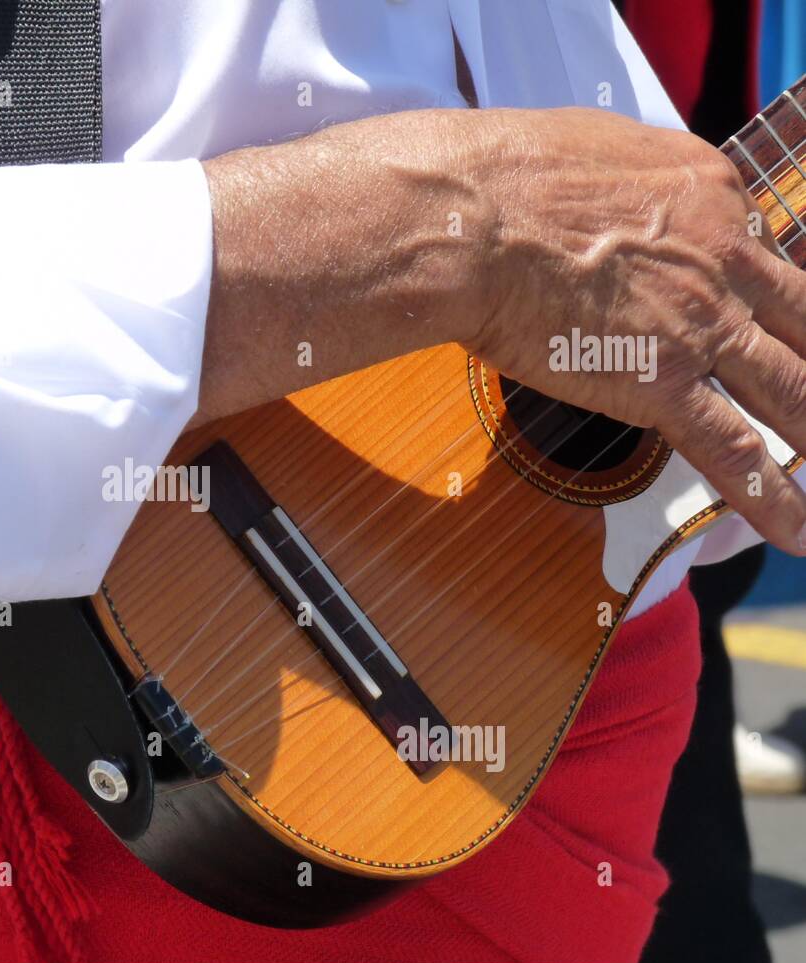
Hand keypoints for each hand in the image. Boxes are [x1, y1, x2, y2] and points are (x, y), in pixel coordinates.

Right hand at [200, 106, 805, 554]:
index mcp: (707, 192)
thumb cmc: (503, 177)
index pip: (751, 248)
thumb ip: (627, 179)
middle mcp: (723, 257)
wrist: (472, 220)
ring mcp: (699, 323)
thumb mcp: (593, 148)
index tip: (748, 306)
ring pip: (790, 386)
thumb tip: (611, 198)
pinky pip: (733, 449)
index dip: (753, 286)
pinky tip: (797, 531)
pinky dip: (773, 496)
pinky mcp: (661, 381)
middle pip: (799, 316)